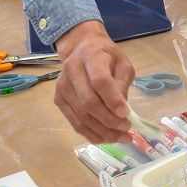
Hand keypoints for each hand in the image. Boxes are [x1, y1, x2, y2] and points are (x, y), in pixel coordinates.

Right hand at [53, 21, 134, 142]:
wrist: (80, 47)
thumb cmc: (106, 55)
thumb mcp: (122, 62)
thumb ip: (122, 83)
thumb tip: (122, 111)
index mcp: (91, 57)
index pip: (100, 81)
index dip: (113, 100)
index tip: (127, 114)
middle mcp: (72, 72)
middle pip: (89, 103)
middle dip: (109, 121)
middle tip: (127, 130)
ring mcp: (62, 88)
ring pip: (81, 116)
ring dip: (102, 132)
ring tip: (121, 138)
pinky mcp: (59, 100)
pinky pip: (75, 122)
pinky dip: (91, 134)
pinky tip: (106, 138)